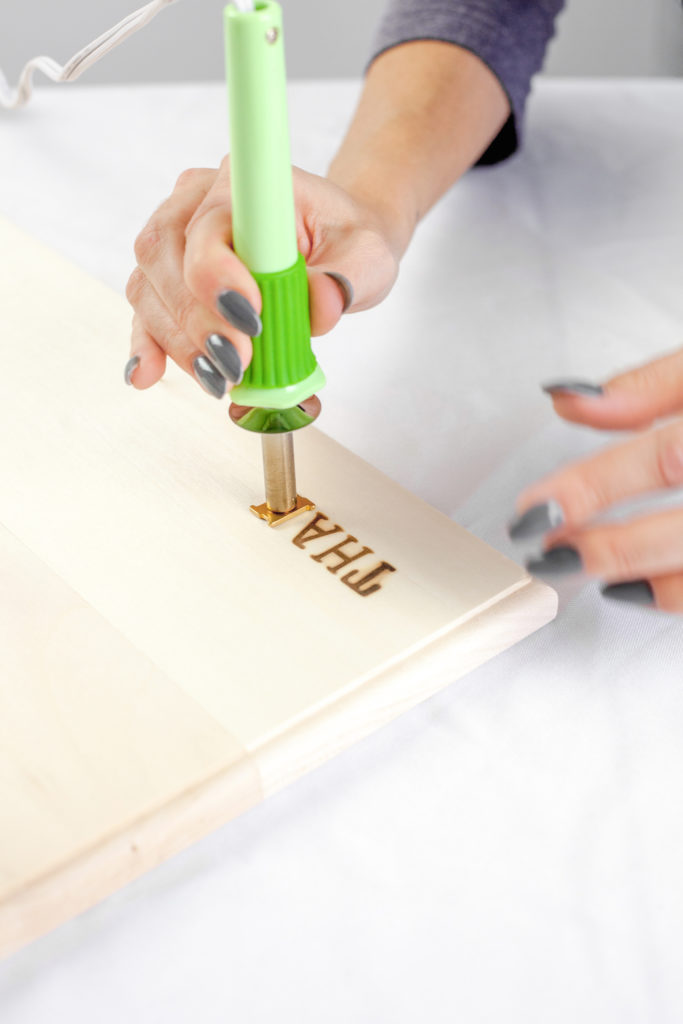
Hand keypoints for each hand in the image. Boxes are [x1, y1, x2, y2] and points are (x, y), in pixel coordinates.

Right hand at [124, 158, 399, 397]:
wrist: (337, 244)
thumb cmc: (348, 241)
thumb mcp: (368, 257)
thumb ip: (348, 279)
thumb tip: (321, 306)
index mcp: (245, 185)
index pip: (208, 224)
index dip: (215, 273)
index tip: (249, 318)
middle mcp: (196, 201)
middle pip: (165, 258)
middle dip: (197, 322)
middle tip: (237, 364)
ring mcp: (176, 238)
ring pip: (149, 289)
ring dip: (178, 342)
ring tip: (219, 379)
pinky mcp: (169, 276)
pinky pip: (147, 309)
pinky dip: (149, 345)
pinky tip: (149, 373)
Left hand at [508, 349, 682, 611]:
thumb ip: (649, 386)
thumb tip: (566, 400)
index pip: (665, 456)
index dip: (592, 487)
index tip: (533, 507)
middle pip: (682, 529)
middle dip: (610, 548)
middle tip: (548, 551)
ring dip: (640, 575)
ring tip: (579, 566)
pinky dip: (670, 592)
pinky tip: (632, 586)